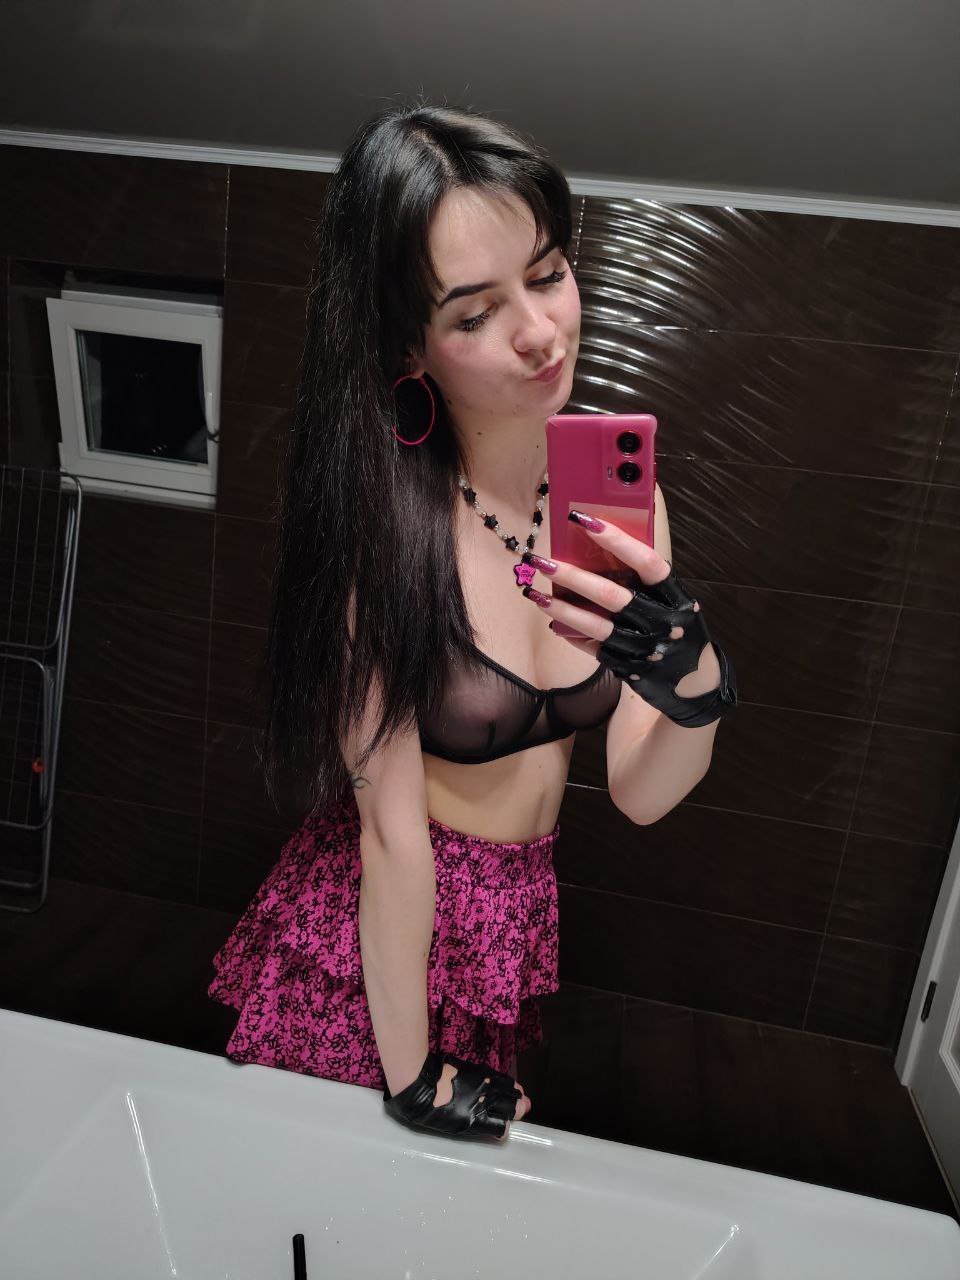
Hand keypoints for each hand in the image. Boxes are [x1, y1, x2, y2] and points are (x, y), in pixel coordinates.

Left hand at [519, 512, 736, 725]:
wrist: (695, 682)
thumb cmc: (678, 626)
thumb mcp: (674, 600)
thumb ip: (646, 580)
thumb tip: (599, 547)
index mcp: (676, 596)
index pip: (646, 562)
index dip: (617, 540)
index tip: (584, 521)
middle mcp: (661, 622)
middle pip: (611, 595)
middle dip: (572, 576)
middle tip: (540, 561)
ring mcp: (644, 648)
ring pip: (596, 626)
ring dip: (562, 608)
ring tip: (534, 594)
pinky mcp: (628, 667)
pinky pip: (594, 649)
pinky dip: (572, 634)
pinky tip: (554, 622)